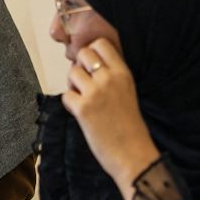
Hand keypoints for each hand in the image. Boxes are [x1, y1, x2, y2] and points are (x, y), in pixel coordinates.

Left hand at [61, 38, 160, 194]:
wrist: (133, 155)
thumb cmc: (131, 126)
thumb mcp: (128, 92)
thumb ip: (113, 76)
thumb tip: (89, 64)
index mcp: (123, 73)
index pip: (101, 44)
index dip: (92, 52)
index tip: (92, 66)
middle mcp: (109, 78)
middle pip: (83, 54)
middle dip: (80, 66)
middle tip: (85, 83)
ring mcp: (95, 92)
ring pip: (71, 72)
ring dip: (73, 84)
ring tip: (83, 98)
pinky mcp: (82, 109)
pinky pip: (66, 95)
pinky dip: (70, 103)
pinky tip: (80, 113)